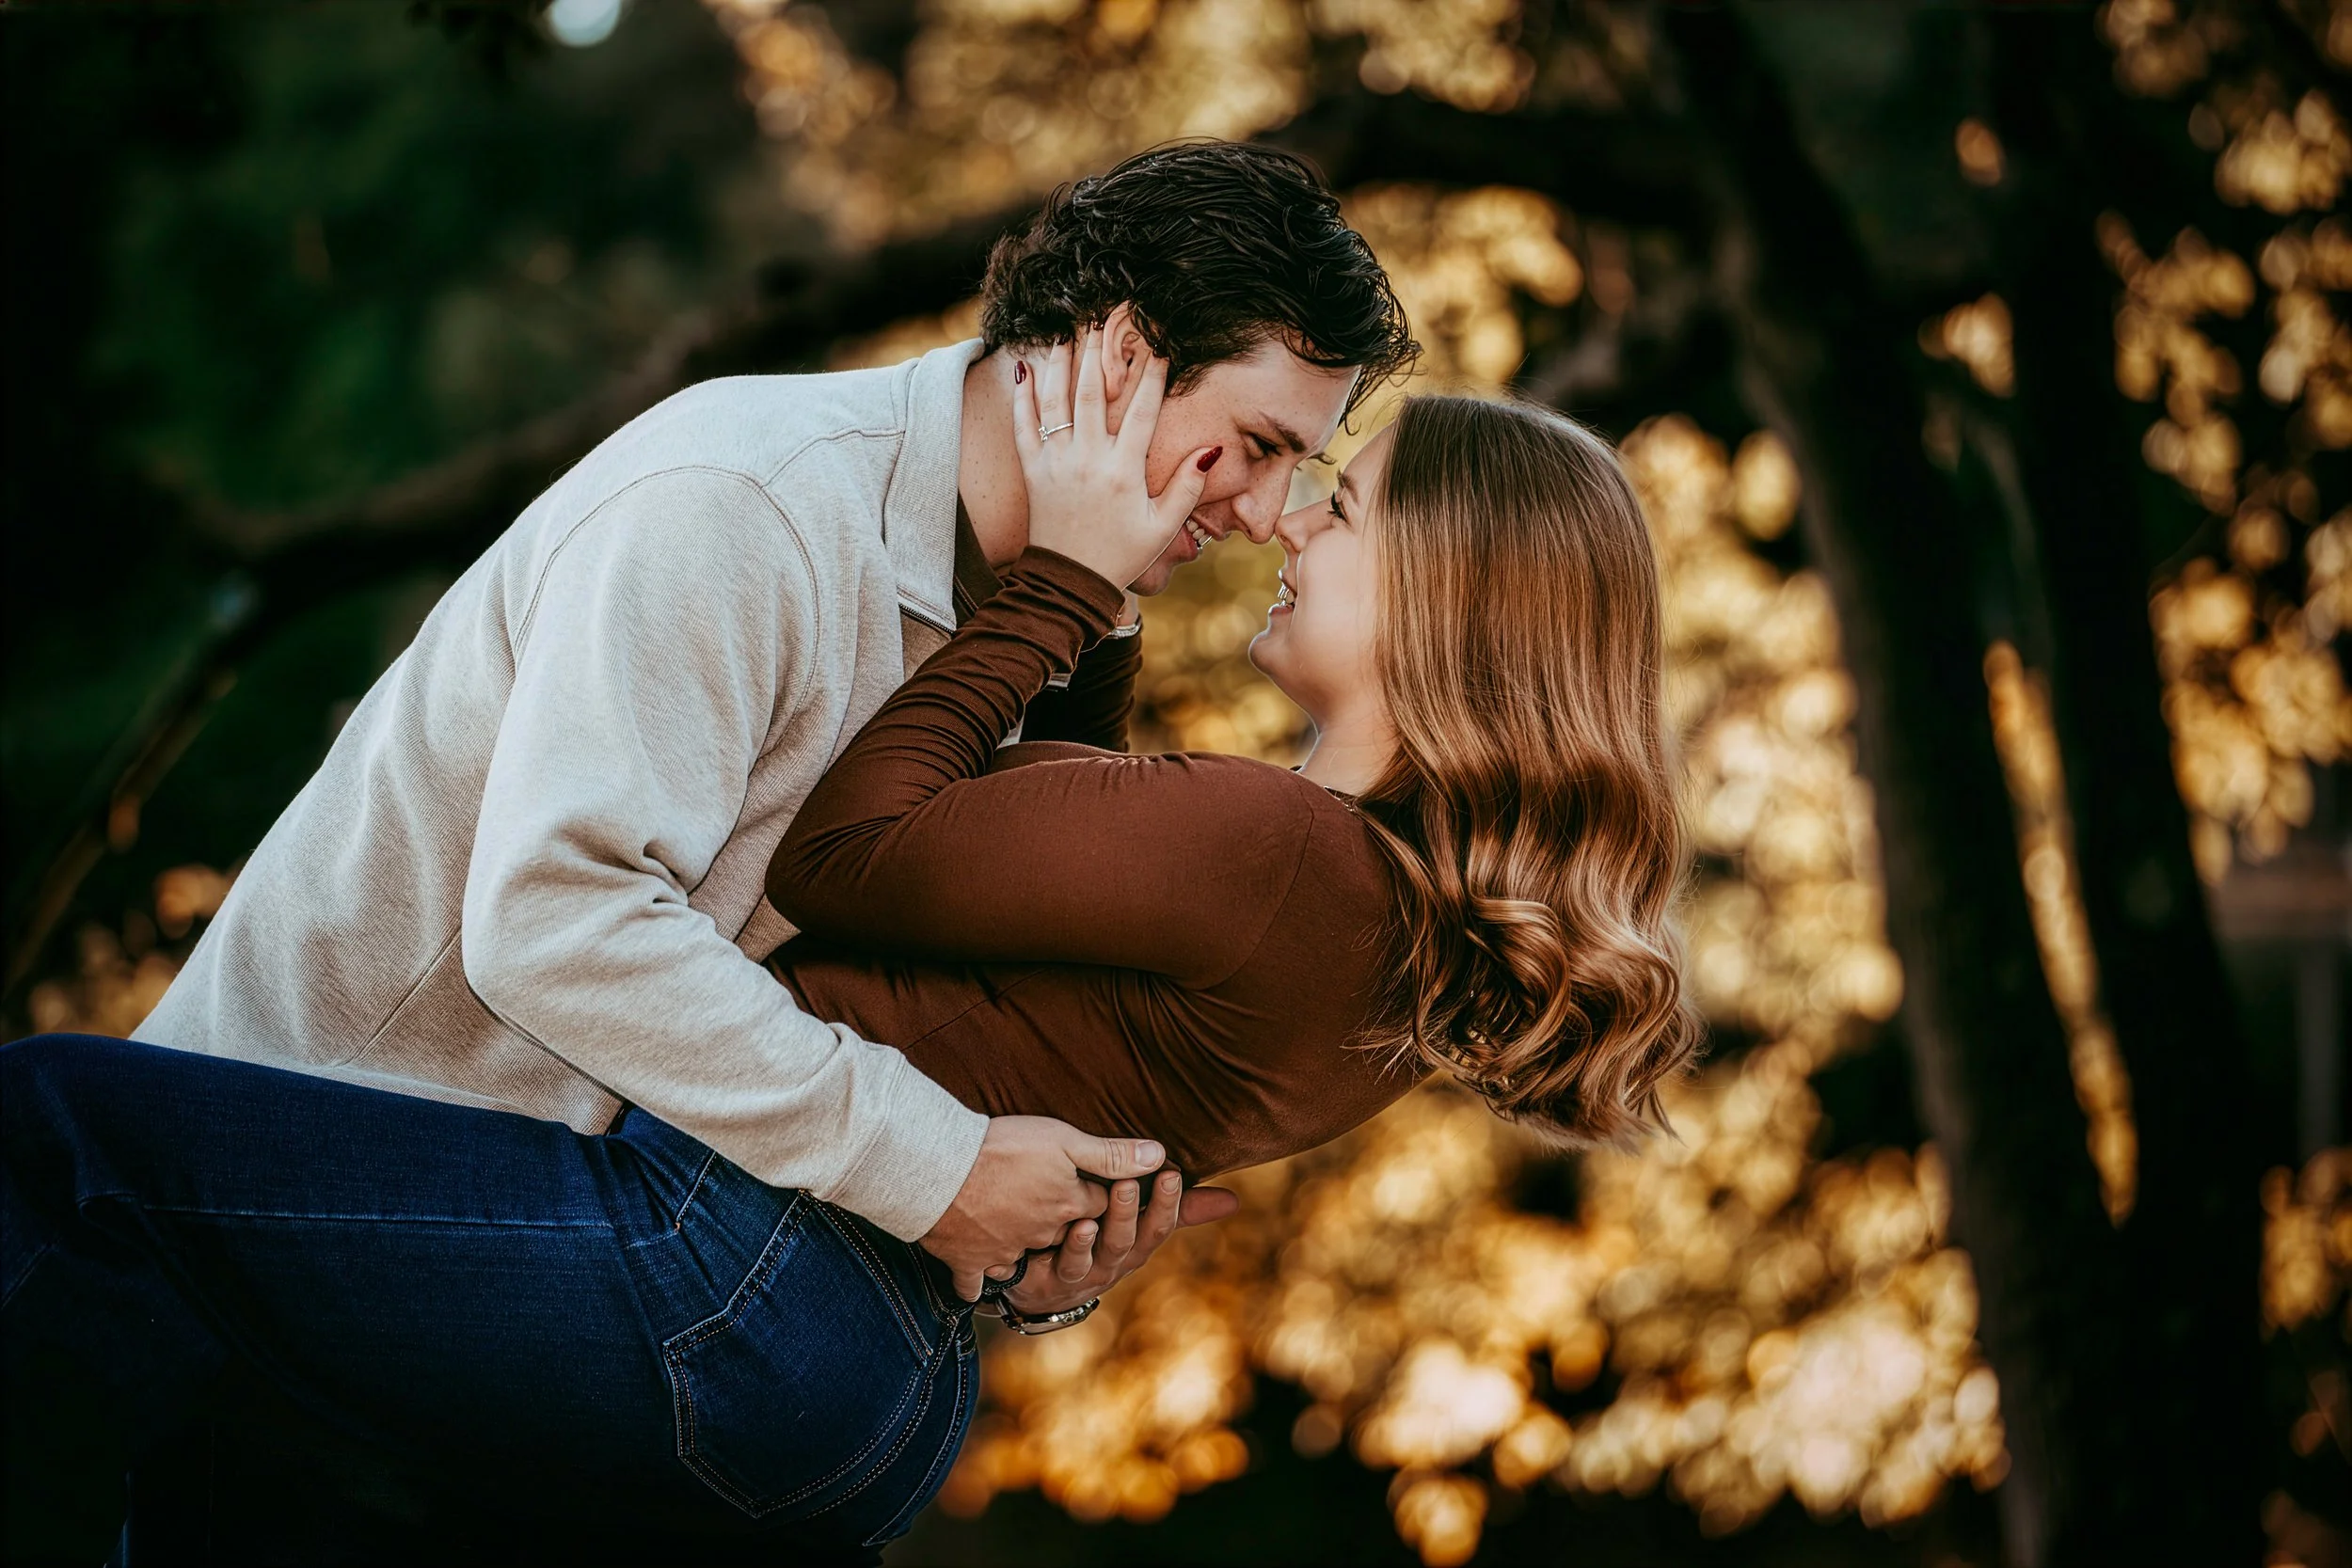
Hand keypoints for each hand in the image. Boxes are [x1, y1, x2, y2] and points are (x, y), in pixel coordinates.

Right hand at [920, 1116, 1164, 1300]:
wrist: (936, 1170)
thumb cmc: (1001, 1147)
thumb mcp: (1063, 1140)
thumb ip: (1112, 1154)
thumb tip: (1161, 1157)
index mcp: (1069, 1206)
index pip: (1100, 1206)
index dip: (1107, 1195)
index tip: (1110, 1187)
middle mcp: (1043, 1236)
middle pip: (1067, 1234)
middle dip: (1074, 1226)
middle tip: (1075, 1215)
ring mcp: (1004, 1253)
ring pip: (1022, 1255)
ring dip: (1027, 1251)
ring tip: (1029, 1240)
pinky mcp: (967, 1262)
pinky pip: (973, 1283)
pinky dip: (974, 1282)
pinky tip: (975, 1280)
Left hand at [1001, 1169, 1241, 1317]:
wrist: (1037, 1282)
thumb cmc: (1094, 1241)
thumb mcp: (1135, 1222)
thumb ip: (1179, 1209)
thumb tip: (1234, 1201)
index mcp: (1134, 1245)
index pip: (1159, 1226)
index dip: (1168, 1203)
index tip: (1172, 1172)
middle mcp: (1113, 1264)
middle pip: (1131, 1240)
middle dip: (1140, 1210)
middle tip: (1145, 1178)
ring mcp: (1082, 1276)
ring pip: (1100, 1254)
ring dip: (1111, 1224)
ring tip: (1117, 1193)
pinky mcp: (1048, 1283)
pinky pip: (1063, 1266)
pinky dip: (1072, 1247)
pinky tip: (1078, 1225)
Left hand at [1013, 326, 1218, 589]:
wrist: (1070, 582)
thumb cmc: (1121, 554)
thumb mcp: (1163, 528)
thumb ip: (1188, 488)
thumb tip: (1211, 450)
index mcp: (1124, 471)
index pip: (1143, 412)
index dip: (1153, 376)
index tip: (1161, 346)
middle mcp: (1088, 459)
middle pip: (1092, 392)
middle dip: (1099, 352)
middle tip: (1102, 319)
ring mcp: (1056, 462)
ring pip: (1055, 400)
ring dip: (1059, 362)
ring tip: (1064, 331)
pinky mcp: (1033, 470)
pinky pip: (1022, 426)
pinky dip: (1022, 396)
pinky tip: (1024, 368)